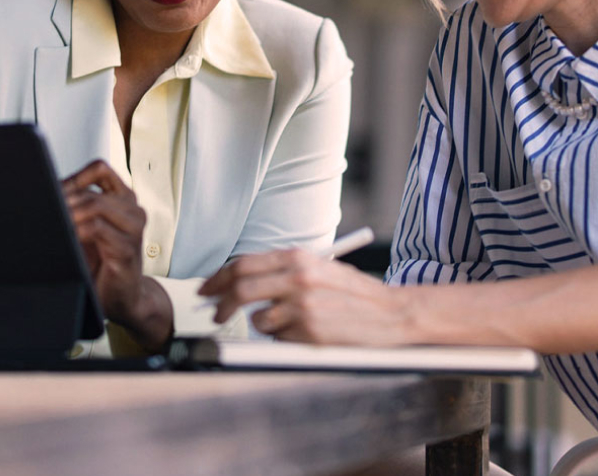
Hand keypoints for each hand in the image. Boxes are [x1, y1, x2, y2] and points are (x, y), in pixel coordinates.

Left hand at [62, 160, 171, 346]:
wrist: (122, 299)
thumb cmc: (104, 264)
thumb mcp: (88, 228)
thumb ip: (76, 208)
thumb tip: (44, 191)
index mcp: (123, 199)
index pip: (99, 169)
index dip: (73, 177)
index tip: (53, 192)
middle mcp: (132, 210)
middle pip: (92, 191)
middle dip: (64, 202)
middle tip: (46, 212)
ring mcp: (133, 229)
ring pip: (95, 205)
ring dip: (69, 214)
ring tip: (55, 225)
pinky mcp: (127, 249)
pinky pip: (96, 229)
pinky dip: (76, 230)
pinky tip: (67, 238)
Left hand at [198, 248, 411, 344]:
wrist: (391, 313)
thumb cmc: (352, 293)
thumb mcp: (318, 269)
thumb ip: (281, 271)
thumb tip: (237, 280)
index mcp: (298, 258)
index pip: (243, 264)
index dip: (217, 278)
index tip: (206, 290)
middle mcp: (298, 279)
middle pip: (240, 289)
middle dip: (220, 305)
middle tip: (213, 314)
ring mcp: (302, 307)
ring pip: (258, 320)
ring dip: (263, 324)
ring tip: (289, 322)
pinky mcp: (309, 333)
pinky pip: (279, 339)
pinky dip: (284, 338)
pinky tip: (307, 332)